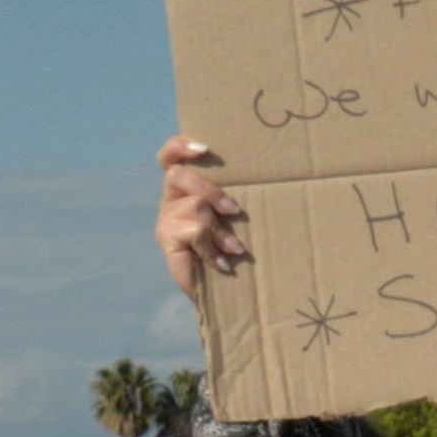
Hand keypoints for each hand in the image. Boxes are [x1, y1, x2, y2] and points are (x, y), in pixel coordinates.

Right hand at [157, 136, 243, 307]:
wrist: (223, 290)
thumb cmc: (236, 247)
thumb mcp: (235, 218)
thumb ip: (236, 196)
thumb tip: (271, 172)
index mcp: (185, 187)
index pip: (170, 156)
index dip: (180, 146)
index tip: (204, 148)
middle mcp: (171, 199)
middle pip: (178, 175)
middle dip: (210, 190)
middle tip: (235, 210)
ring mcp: (166, 219)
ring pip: (194, 206)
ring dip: (220, 229)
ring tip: (237, 249)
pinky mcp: (166, 240)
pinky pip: (194, 233)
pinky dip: (213, 249)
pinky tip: (224, 264)